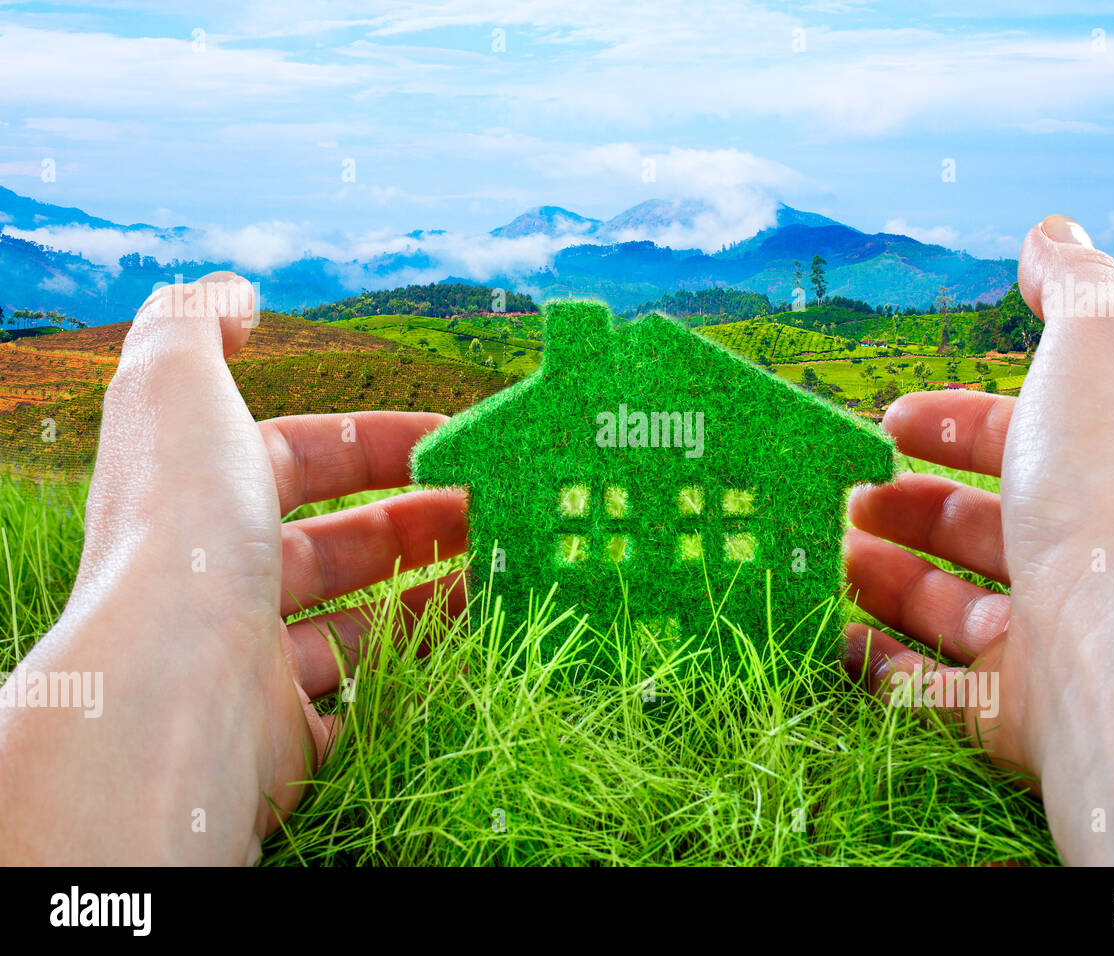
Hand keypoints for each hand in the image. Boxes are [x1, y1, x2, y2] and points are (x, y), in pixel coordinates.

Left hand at [0, 273, 465, 863]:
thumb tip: (238, 292)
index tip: (461, 438)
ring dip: (434, 589)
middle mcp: (224, 575)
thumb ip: (198, 323)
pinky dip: (418, 666)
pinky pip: (363, 693)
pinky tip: (473, 639)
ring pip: (360, 617)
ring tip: (506, 570)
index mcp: (203, 493)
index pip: (304, 454)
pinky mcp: (283, 733)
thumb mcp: (175, 387)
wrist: (168, 691)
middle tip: (499, 509)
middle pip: (341, 539)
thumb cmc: (185, 528)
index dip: (384, 440)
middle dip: (424, 517)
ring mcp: (253, 658)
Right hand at [844, 215, 1113, 863]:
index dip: (954, 422)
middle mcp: (1083, 559)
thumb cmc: (1105, 486)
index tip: (887, 420)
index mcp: (1106, 474)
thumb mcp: (1098, 346)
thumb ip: (1074, 284)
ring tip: (823, 551)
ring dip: (881, 574)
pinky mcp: (1010, 714)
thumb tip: (1051, 232)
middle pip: (980, 526)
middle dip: (905, 502)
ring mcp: (1047, 642)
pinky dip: (877, 659)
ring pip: (947, 605)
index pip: (1025, 441)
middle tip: (844, 493)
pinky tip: (832, 629)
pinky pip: (929, 688)